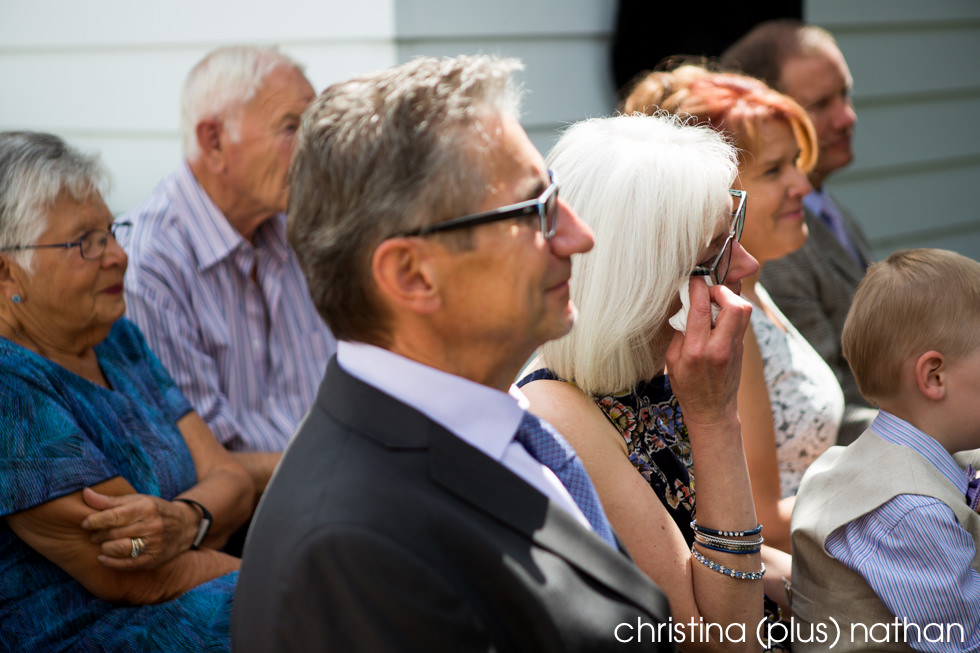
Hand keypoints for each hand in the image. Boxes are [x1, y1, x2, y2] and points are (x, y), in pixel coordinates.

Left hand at [80, 488, 194, 569]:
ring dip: (104, 547)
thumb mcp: (137, 500)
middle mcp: (151, 526)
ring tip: (102, 543)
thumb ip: (110, 500)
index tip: (85, 523)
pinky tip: (103, 558)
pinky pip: (126, 564)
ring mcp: (154, 543)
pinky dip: (110, 562)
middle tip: (94, 534)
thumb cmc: (155, 511)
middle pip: (114, 532)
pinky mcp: (153, 559)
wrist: (184, 526)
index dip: (95, 520)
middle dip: (98, 534)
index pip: (114, 516)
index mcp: (146, 508)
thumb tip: (85, 493)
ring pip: (119, 548)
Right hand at [665, 277, 751, 430]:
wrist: (712, 412)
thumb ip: (680, 332)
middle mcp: (719, 347)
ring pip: (744, 310)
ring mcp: (734, 348)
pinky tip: (719, 315)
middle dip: (721, 290)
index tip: (692, 279)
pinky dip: (732, 311)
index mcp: (696, 351)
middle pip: (734, 305)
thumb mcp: (672, 361)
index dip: (698, 287)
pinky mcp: (741, 348)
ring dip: (730, 299)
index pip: (702, 309)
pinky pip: (741, 320)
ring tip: (715, 302)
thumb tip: (688, 307)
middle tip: (709, 292)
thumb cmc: (687, 387)